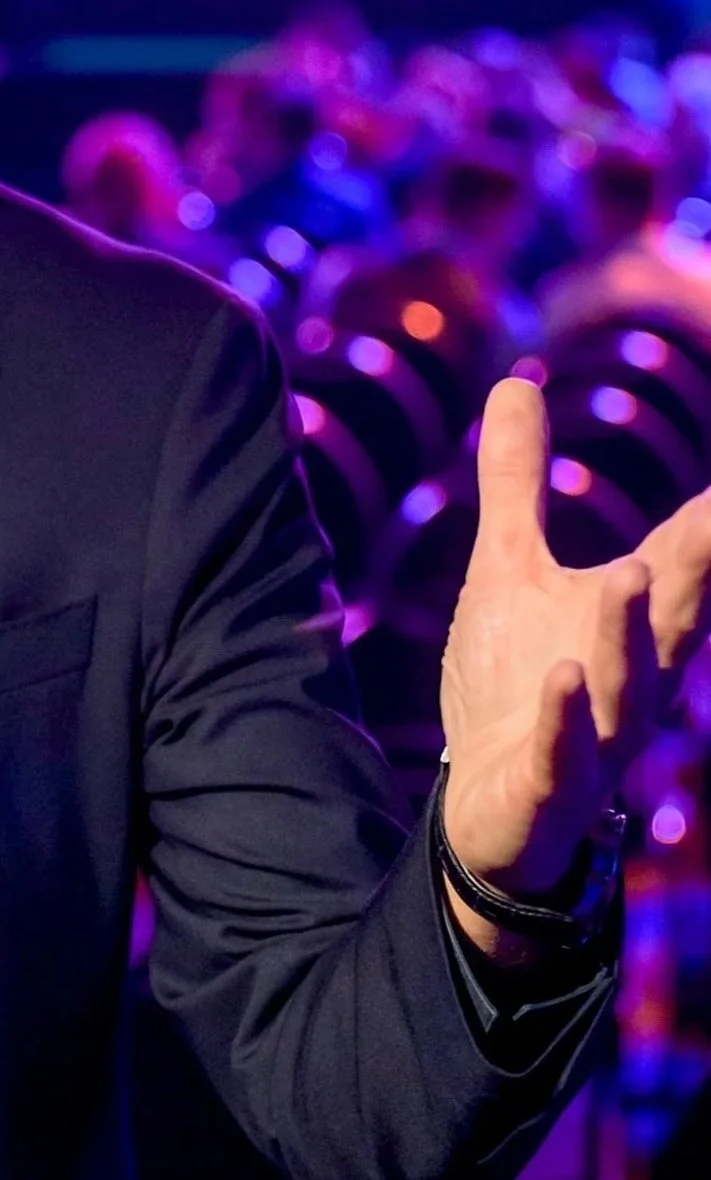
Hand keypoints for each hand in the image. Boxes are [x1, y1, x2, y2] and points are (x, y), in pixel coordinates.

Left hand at [440, 379, 710, 904]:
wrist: (496, 804)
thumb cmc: (517, 676)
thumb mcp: (510, 566)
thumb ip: (517, 481)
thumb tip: (516, 381)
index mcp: (632, 622)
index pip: (683, 561)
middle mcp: (629, 677)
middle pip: (670, 620)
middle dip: (689, 569)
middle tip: (708, 518)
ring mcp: (594, 736)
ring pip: (624, 686)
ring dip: (627, 633)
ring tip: (631, 571)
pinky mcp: (548, 783)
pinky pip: (562, 754)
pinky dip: (564, 719)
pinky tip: (560, 678)